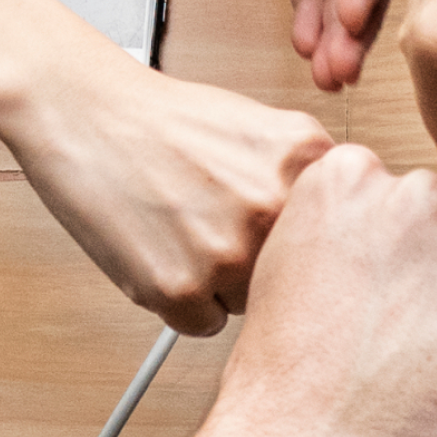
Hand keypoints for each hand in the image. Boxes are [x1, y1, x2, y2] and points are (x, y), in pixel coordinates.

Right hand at [0, 33, 331, 334]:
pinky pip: (203, 325)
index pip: (338, 241)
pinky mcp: (180, 290)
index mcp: (307, 162)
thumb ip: (311, 183)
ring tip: (182, 230)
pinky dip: (181, 302)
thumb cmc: (166, 121)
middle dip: (264, 264)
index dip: (305, 243)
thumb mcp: (265, 129)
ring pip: (251, 307)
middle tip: (217, 225)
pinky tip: (160, 251)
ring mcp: (228, 253)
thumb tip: (353, 242)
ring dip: (222, 285)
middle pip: (298, 279)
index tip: (282, 237)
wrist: (84, 111)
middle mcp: (274, 207)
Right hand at [203, 144, 436, 436]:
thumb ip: (348, 239)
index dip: (389, 266)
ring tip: (412, 386)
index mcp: (349, 178)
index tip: (372, 303)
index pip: (402, 204)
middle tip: (393, 352)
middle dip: (435, 294)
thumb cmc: (280, 395)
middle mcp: (417, 201)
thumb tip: (394, 254)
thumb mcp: (287, 273)